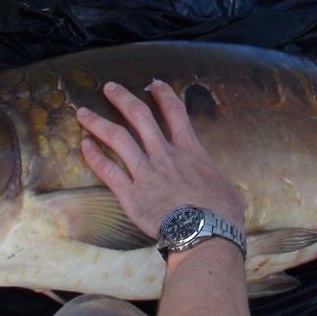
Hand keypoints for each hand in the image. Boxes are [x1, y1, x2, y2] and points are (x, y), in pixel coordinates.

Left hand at [76, 80, 247, 238]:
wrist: (204, 231)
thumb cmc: (221, 213)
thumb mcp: (230, 192)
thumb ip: (225, 187)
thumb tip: (235, 196)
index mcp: (189, 150)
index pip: (174, 112)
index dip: (162, 94)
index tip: (153, 84)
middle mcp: (164, 154)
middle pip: (139, 116)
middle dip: (122, 98)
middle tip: (109, 88)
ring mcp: (145, 172)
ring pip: (117, 137)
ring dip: (97, 123)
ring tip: (82, 113)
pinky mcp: (130, 194)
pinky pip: (107, 170)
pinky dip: (94, 156)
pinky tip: (84, 146)